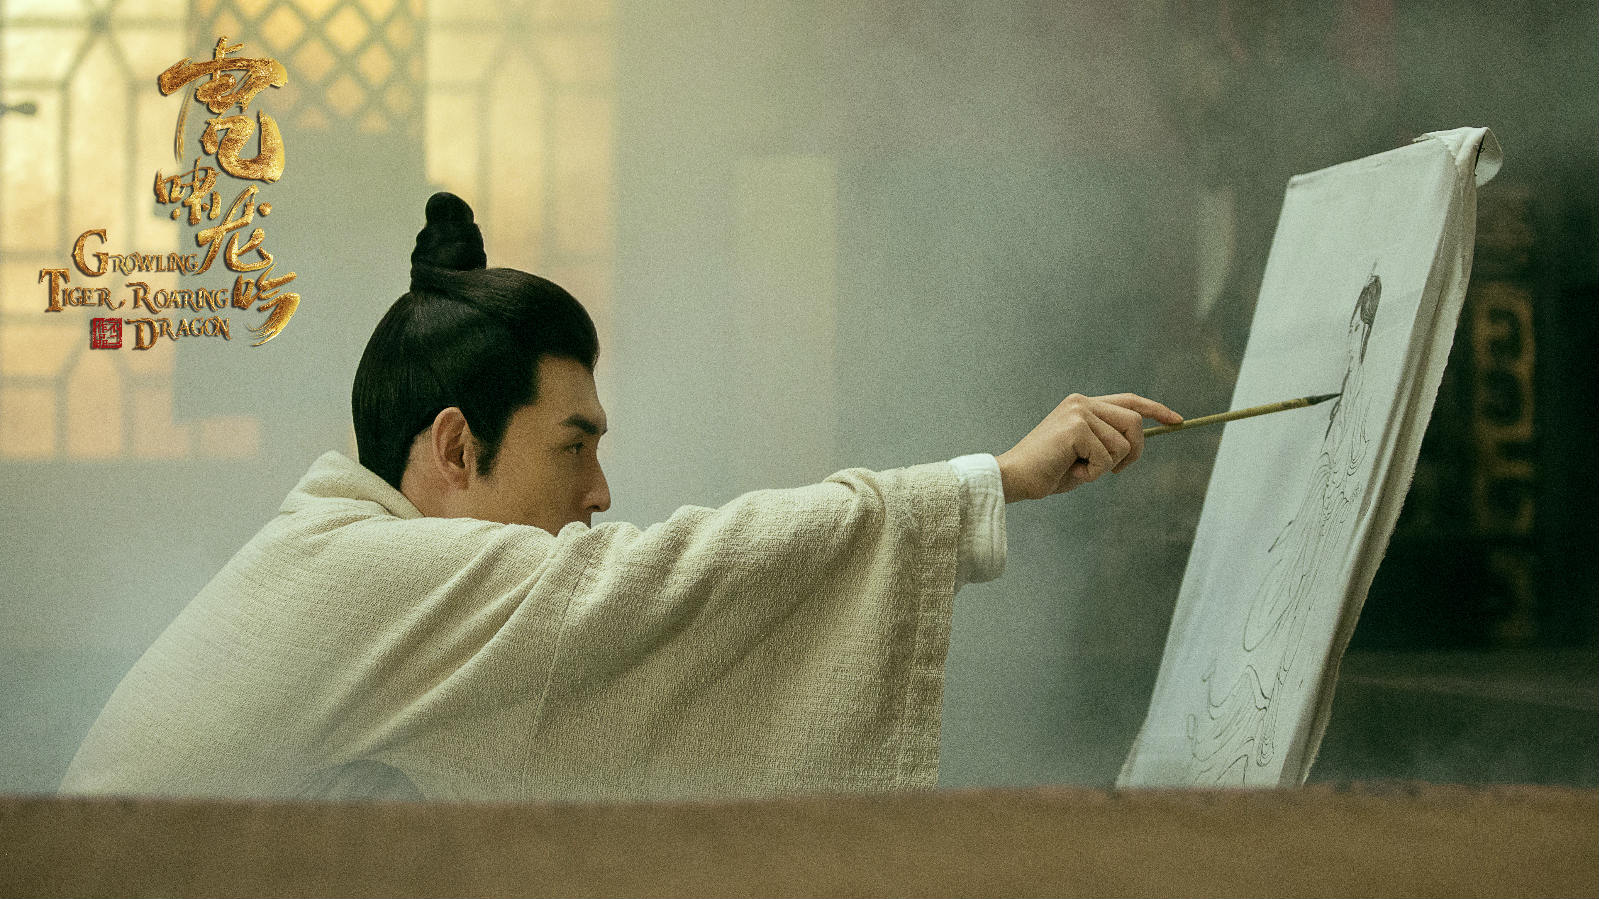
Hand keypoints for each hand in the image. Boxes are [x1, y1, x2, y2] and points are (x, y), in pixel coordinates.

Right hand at [996, 393, 1181, 501]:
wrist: (1014, 477)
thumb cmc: (1047, 472)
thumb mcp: (1084, 453)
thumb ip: (1106, 442)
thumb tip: (1137, 443)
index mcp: (1082, 404)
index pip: (1129, 400)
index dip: (1156, 409)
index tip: (1177, 421)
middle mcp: (1082, 402)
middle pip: (1134, 422)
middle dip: (1134, 452)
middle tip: (1115, 472)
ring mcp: (1079, 412)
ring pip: (1123, 444)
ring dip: (1107, 467)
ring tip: (1079, 470)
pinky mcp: (1076, 427)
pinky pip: (1107, 458)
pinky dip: (1093, 474)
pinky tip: (1071, 472)